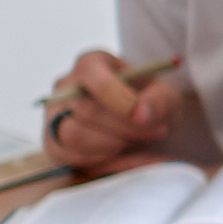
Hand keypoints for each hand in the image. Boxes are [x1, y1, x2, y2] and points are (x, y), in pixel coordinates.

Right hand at [41, 49, 193, 172]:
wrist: (144, 127)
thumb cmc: (151, 104)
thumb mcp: (167, 96)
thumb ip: (159, 100)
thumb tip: (140, 114)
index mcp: (92, 64)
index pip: (91, 74)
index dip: (117, 98)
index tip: (142, 116)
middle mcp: (65, 87)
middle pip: (86, 111)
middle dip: (126, 128)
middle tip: (157, 131)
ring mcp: (55, 115)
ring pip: (74, 136)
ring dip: (114, 144)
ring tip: (138, 140)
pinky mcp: (55, 144)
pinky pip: (72, 156)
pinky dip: (103, 159)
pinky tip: (122, 152)